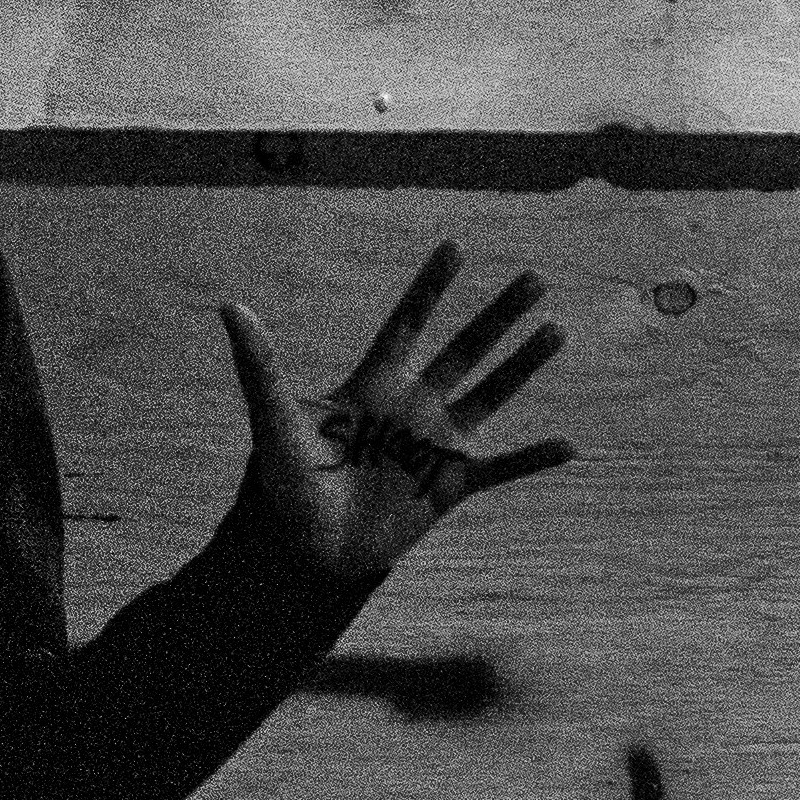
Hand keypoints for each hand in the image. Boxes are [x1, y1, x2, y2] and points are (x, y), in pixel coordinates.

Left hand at [221, 239, 571, 584]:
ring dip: (524, 365)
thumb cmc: (284, 487)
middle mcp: (411, 406)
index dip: (431, 287)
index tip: (456, 247)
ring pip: (490, 396)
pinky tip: (569, 445)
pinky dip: (532, 459)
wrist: (304, 552)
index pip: (409, 323)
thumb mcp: (274, 421)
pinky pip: (500, 469)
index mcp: (372, 384)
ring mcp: (434, 445)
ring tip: (557, 331)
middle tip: (536, 277)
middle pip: (465, 349)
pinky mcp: (449, 486)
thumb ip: (260, 365)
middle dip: (499, 314)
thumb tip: (231, 306)